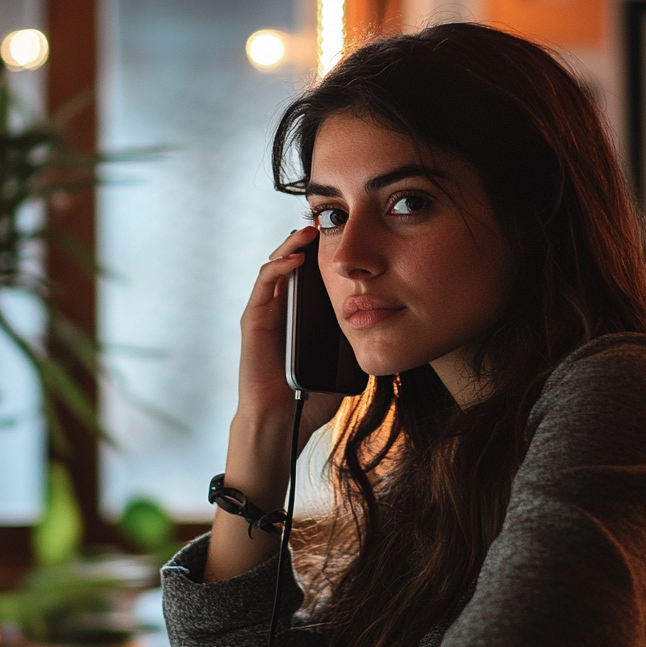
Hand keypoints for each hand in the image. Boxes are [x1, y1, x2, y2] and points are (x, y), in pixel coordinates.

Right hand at [205, 225, 345, 581]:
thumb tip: (391, 326)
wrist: (284, 424)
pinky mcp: (254, 321)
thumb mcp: (346, 362)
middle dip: (307, 240)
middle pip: (293, 263)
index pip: (312, 275)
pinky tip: (295, 260)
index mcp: (304, 316)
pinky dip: (278, 268)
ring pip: (276, 267)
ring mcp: (266, 313)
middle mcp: (283, 309)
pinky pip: (265, 286)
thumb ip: (360, 342)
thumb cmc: (312, 399)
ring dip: (292, 246)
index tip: (345, 234)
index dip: (324, 253)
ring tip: (310, 232)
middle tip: (326, 221)